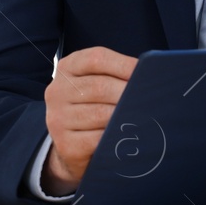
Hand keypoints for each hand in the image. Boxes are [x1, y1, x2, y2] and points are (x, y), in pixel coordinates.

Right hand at [41, 46, 136, 194]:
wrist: (72, 146)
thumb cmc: (93, 106)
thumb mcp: (98, 82)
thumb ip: (116, 74)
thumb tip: (148, 73)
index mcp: (67, 68)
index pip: (96, 59)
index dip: (124, 64)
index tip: (145, 72)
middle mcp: (57, 91)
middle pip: (99, 86)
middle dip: (128, 93)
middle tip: (148, 99)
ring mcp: (58, 118)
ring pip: (100, 114)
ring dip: (125, 115)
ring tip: (142, 116)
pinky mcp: (66, 144)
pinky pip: (98, 139)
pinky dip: (116, 136)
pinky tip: (127, 135)